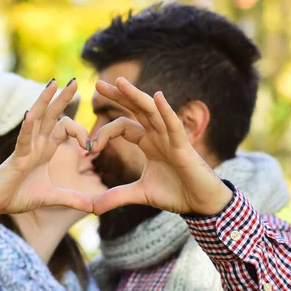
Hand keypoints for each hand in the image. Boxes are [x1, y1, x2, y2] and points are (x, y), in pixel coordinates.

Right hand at [0, 79, 93, 229]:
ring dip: (44, 101)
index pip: (64, 128)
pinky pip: (23, 139)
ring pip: (37, 119)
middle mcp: (36, 143)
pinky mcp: (16, 157)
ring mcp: (26, 148)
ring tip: (53, 83)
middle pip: (52, 115)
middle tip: (74, 80)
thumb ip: (71, 199)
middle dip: (63, 98)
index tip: (92, 147)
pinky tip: (31, 114)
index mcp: (45, 148)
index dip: (80, 132)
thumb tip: (92, 207)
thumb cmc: (17, 196)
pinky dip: (27, 127)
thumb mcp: (51, 197)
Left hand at [91, 77, 232, 215]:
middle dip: (118, 96)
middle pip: (136, 109)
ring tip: (121, 82)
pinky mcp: (184, 147)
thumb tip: (92, 208)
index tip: (89, 147)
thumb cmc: (176, 193)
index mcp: (147, 143)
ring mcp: (171, 139)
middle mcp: (158, 135)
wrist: (201, 205)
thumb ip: (116, 197)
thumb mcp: (140, 194)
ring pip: (152, 112)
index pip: (123, 126)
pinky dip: (166, 112)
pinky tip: (158, 97)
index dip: (105, 133)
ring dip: (136, 96)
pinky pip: (174, 126)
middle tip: (98, 83)